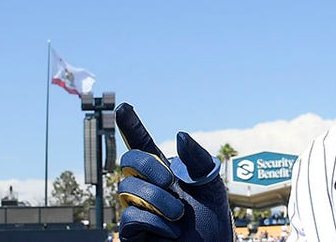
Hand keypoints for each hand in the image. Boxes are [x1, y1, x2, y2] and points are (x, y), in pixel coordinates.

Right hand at [116, 103, 232, 241]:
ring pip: (128, 190)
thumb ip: (198, 159)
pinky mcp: (132, 232)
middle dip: (148, 167)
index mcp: (164, 171)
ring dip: (158, 200)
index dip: (131, 126)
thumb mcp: (212, 184)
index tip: (123, 106)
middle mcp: (146, 186)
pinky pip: (130, 218)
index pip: (142, 145)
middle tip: (170, 181)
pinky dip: (154, 222)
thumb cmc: (213, 217)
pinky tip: (171, 231)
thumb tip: (179, 135)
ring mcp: (136, 208)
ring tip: (179, 214)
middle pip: (128, 161)